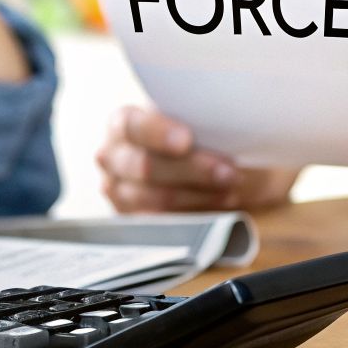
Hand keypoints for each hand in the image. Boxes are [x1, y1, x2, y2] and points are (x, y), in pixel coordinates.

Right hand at [97, 106, 297, 211]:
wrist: (196, 166)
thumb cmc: (196, 137)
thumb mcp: (200, 122)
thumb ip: (208, 126)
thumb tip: (234, 135)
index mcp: (123, 124)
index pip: (132, 126)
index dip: (158, 133)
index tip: (187, 140)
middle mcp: (113, 158)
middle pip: (145, 166)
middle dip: (191, 170)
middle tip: (229, 172)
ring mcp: (119, 193)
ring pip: (156, 199)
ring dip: (198, 196)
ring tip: (230, 190)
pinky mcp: (134, 222)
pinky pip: (161, 225)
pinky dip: (192, 217)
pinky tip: (218, 209)